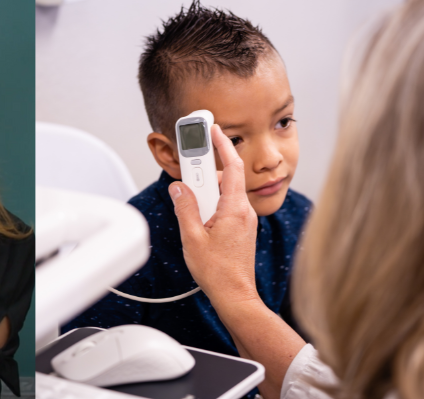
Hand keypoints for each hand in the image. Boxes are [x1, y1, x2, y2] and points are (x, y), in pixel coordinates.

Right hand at [167, 124, 260, 303]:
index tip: (212, 129)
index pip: (232, 166)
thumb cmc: (218, 272)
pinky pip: (225, 206)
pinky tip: (196, 215)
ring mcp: (244, 220)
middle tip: (188, 163)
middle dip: (204, 170)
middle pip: (224, 178)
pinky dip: (210, 203)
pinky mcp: (240, 228)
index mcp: (234, 209)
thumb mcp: (192, 237)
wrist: (235, 295)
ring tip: (187, 201)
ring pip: (223, 193)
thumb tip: (179, 188)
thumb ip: (185, 207)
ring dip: (205, 191)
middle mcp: (243, 211)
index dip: (222, 144)